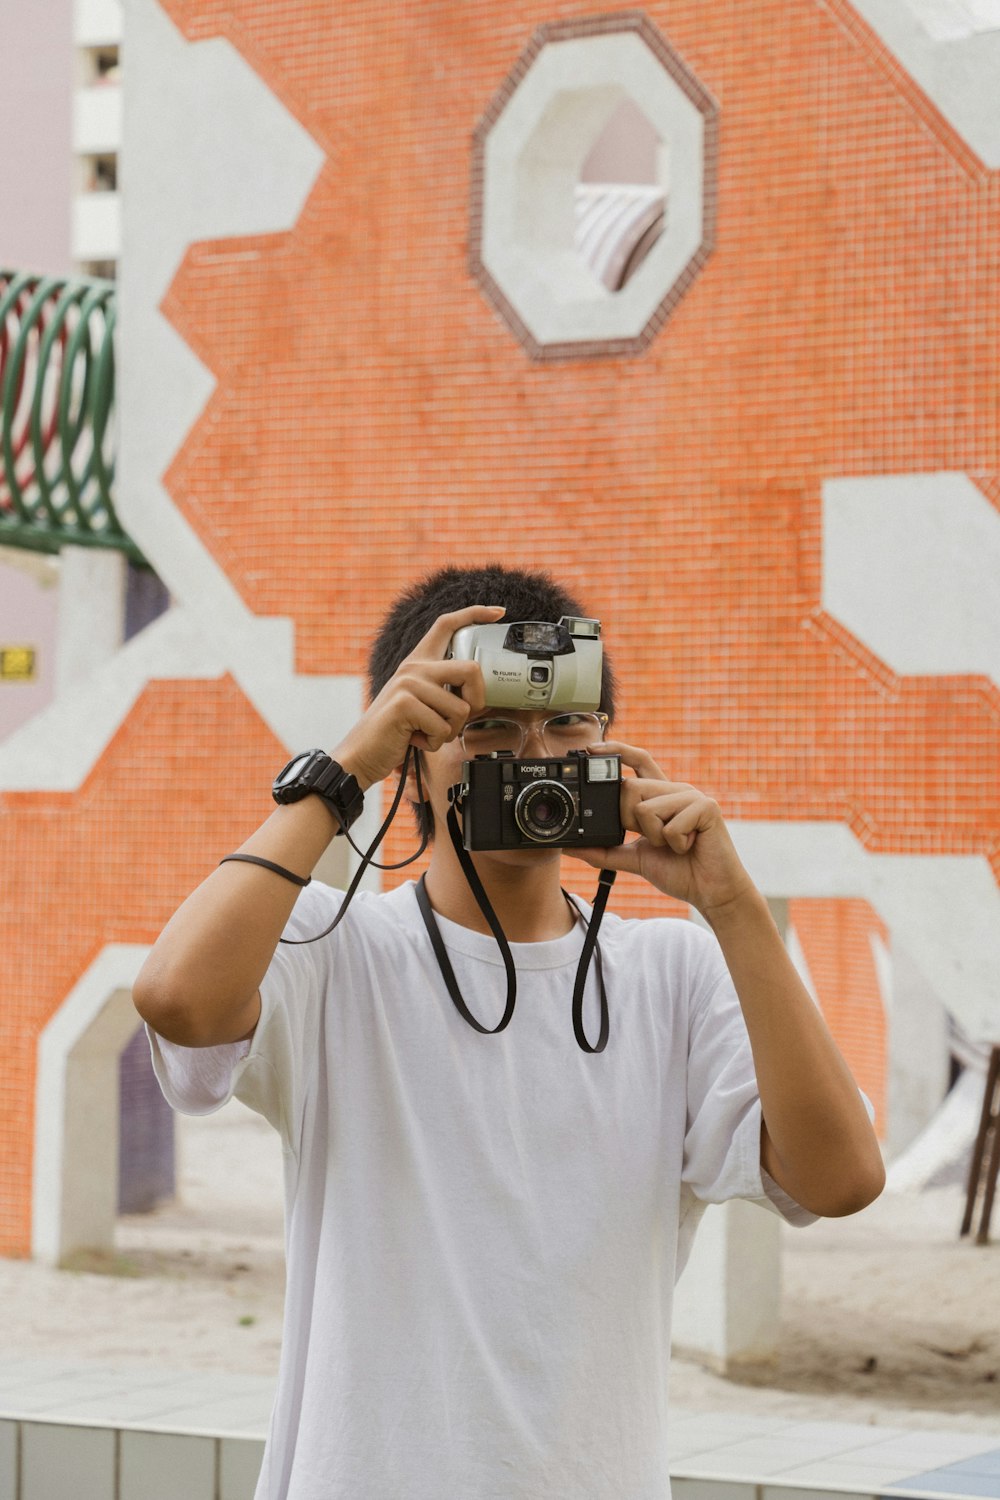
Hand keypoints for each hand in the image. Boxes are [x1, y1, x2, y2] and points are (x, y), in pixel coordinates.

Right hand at [331, 605, 504, 789]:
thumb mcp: (422, 703)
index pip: (447, 624)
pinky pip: (443, 728)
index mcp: (419, 662)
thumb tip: (481, 697)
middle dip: (476, 701)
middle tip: (457, 719)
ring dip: (448, 731)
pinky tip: (414, 738)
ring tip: (425, 732)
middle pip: (471, 670)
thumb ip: (445, 691)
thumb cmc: (397, 731)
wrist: (362, 753)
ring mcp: (408, 683)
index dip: (475, 614)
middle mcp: (414, 667)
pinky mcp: (404, 704)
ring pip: (460, 709)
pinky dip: (434, 742)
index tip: (498, 612)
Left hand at [568, 741, 755, 915]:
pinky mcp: (707, 808)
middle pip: (632, 787)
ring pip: (647, 808)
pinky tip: (690, 847)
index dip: (617, 750)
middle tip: (653, 840)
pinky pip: (671, 824)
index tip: (591, 749)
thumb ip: (605, 851)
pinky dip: (675, 844)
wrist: (711, 892)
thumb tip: (570, 848)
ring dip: (655, 838)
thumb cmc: (680, 872)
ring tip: (675, 846)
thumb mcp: (634, 859)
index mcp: (660, 796)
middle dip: (630, 821)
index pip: (638, 760)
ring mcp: (692, 796)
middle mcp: (676, 789)